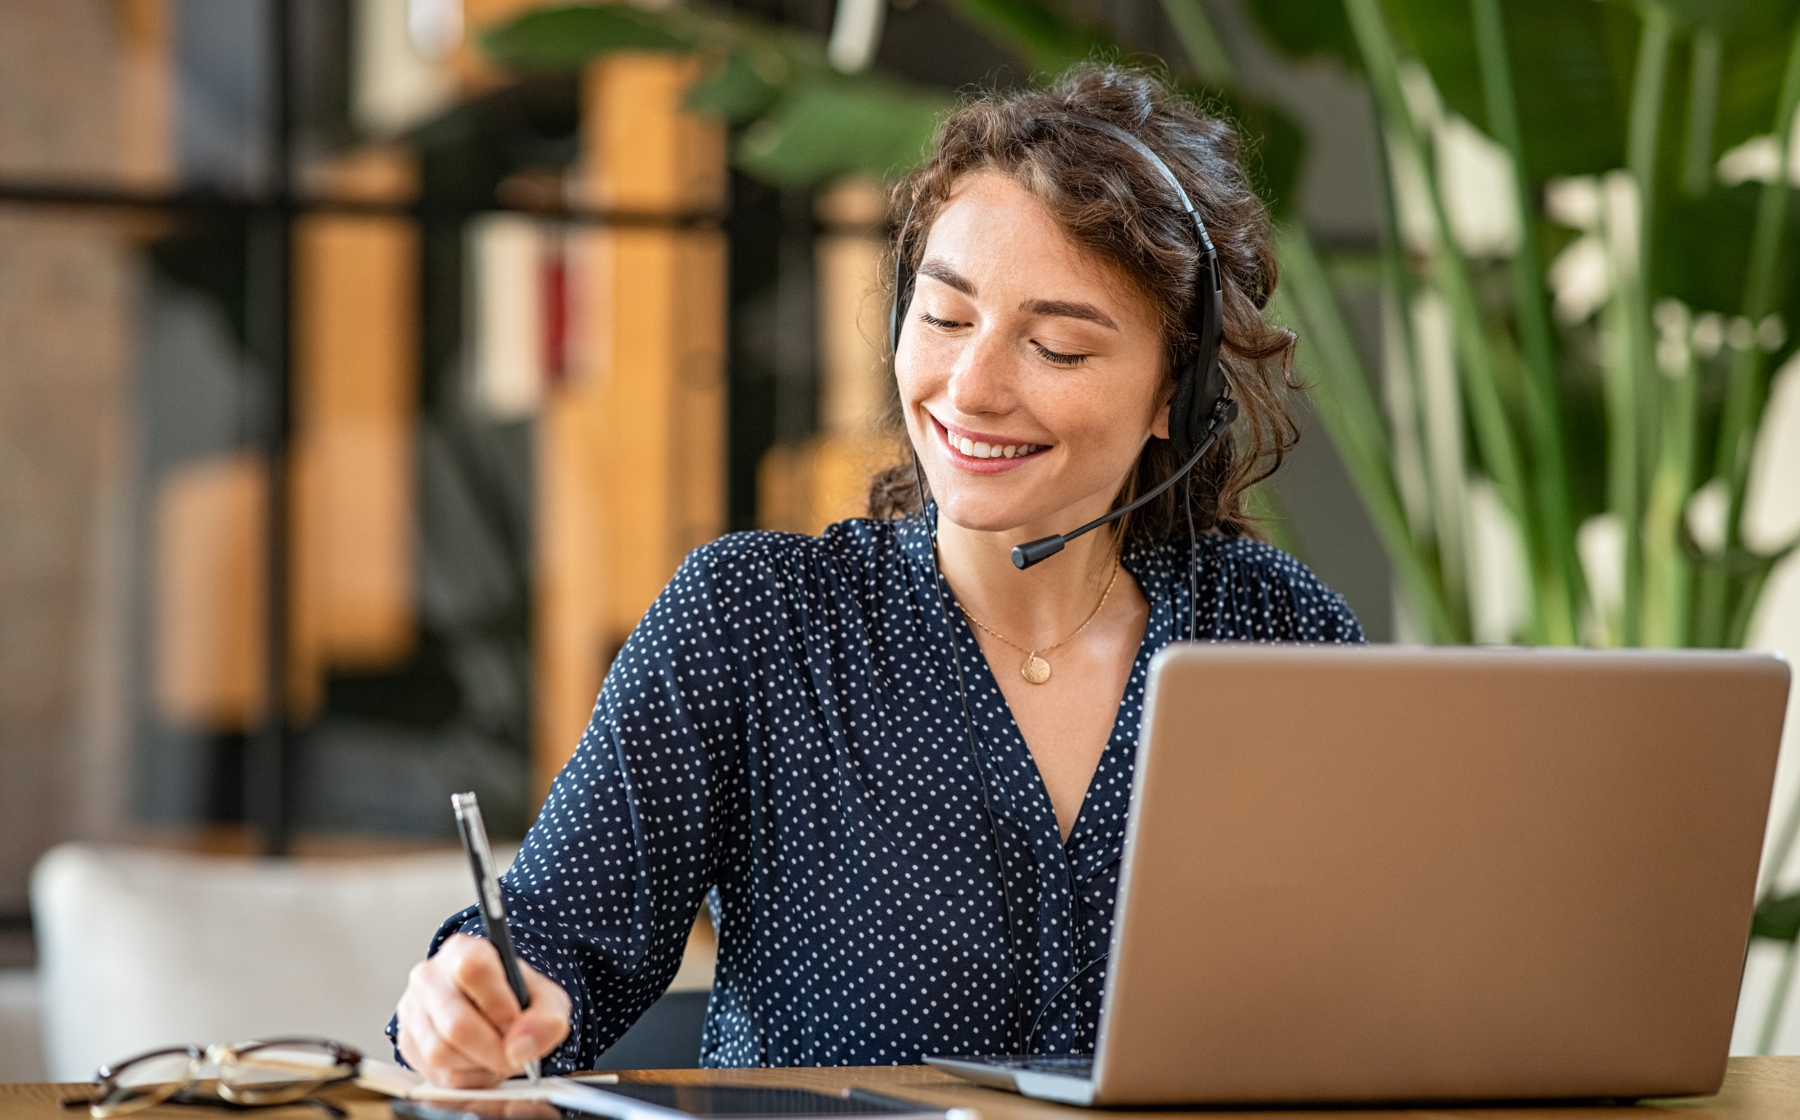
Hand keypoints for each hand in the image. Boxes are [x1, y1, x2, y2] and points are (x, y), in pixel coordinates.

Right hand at [396, 932, 571, 1087]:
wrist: (494, 1008)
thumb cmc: (516, 998)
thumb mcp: (546, 999)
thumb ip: (546, 1019)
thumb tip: (521, 1047)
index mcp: (464, 951)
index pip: (472, 970)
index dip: (498, 1004)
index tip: (516, 1024)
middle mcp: (430, 976)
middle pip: (455, 1023)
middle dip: (493, 1050)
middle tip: (514, 1055)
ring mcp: (413, 1010)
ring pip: (441, 1053)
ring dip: (479, 1066)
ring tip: (498, 1056)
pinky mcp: (408, 1042)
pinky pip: (435, 1074)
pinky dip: (466, 1079)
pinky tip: (480, 1064)